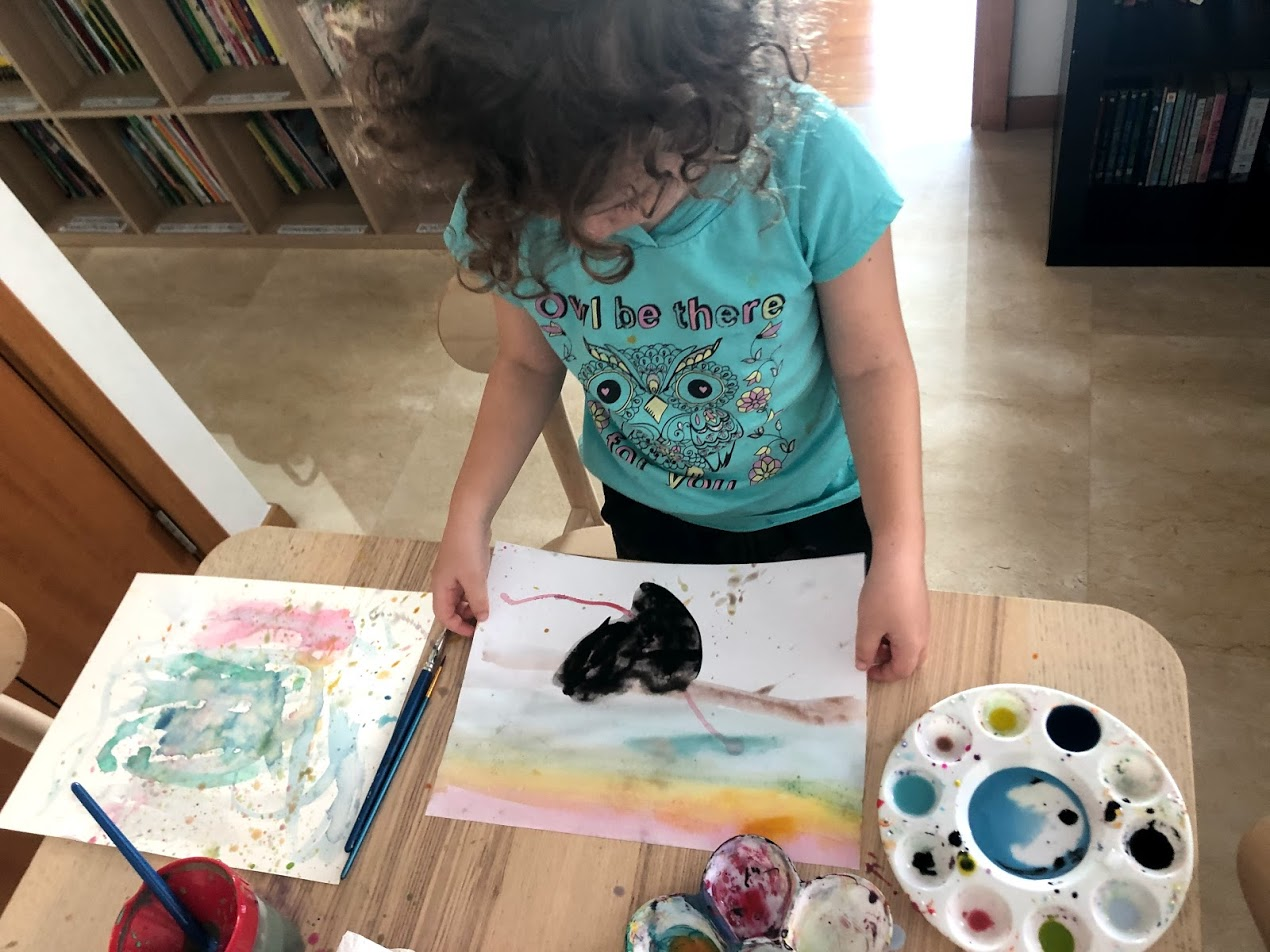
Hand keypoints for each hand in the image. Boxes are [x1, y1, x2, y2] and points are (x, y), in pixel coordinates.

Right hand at [432, 516, 491, 636]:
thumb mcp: (474, 579)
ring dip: (471, 603)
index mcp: (440, 586)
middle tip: (483, 619)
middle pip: (450, 606)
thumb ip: (478, 601)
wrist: (470, 518)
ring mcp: (453, 571)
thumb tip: (482, 618)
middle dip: (464, 616)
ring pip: (460, 595)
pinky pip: (467, 584)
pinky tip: (487, 590)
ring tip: (487, 606)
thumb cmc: (467, 549)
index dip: (457, 626)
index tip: (474, 632)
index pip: (443, 614)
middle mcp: (444, 580)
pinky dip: (476, 591)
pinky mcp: (463, 563)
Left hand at [855, 551, 929, 681]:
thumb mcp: (868, 627)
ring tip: (872, 634)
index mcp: (913, 646)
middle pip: (910, 660)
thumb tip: (864, 664)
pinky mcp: (920, 606)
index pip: (901, 671)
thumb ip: (865, 650)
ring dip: (891, 647)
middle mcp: (924, 635)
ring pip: (910, 644)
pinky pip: (910, 629)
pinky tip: (881, 618)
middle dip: (889, 662)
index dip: (882, 675)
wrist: (900, 560)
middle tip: (870, 654)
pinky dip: (896, 633)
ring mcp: (924, 620)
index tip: (865, 669)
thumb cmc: (883, 596)